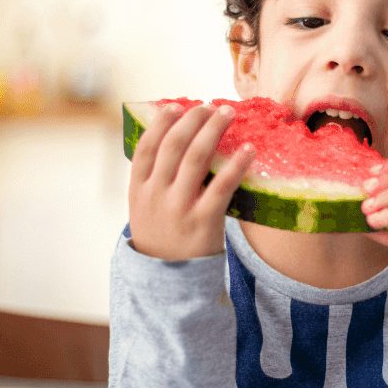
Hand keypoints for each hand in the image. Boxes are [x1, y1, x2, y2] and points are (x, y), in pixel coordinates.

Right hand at [127, 103, 252, 260]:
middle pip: (173, 147)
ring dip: (214, 131)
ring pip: (196, 159)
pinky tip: (249, 149)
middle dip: (192, 121)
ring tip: (229, 114)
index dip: (160, 124)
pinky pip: (222, 186)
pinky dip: (237, 164)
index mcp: (138, 190)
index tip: (176, 105)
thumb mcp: (146, 208)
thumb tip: (175, 141)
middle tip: (210, 105)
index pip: (145, 148)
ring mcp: (178, 208)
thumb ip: (155, 180)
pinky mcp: (204, 221)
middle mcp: (155, 196)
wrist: (169, 282)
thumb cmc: (164, 236)